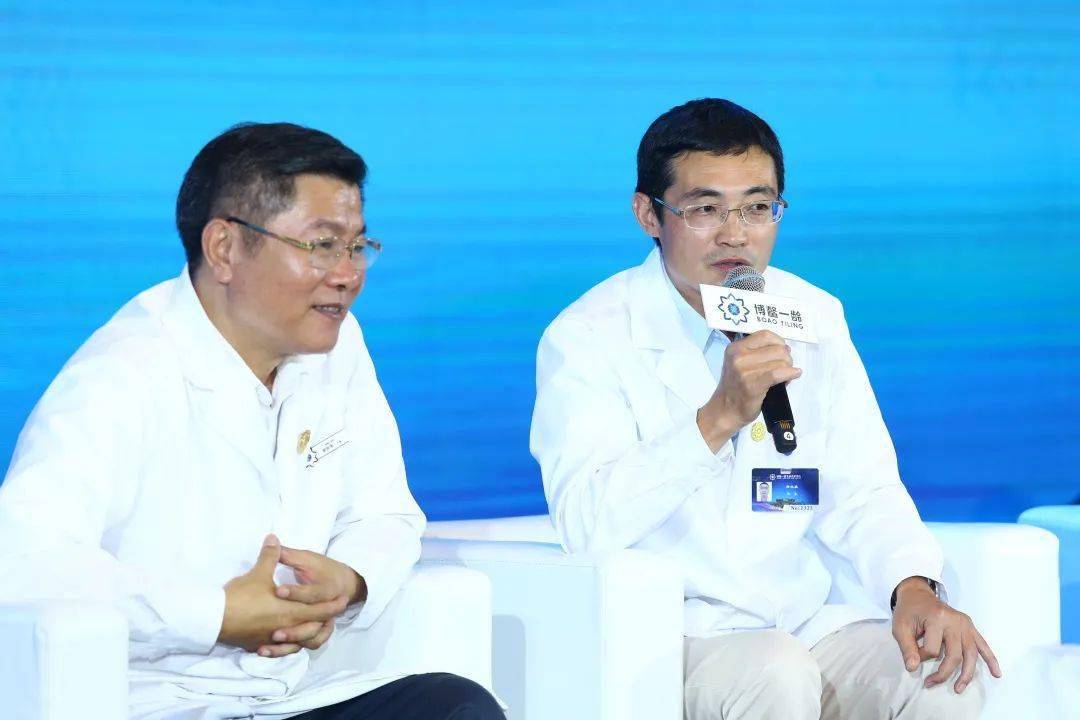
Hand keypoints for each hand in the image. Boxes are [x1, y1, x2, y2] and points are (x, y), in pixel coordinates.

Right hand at [218, 534, 349, 655]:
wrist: (214, 619)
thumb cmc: (241, 597)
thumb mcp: (258, 573)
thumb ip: (271, 556)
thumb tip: (274, 537)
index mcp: (290, 612)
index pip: (319, 611)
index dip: (332, 606)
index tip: (343, 601)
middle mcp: (285, 629)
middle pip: (312, 628)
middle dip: (325, 620)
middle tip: (333, 614)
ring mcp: (271, 640)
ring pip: (298, 643)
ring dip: (307, 635)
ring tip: (312, 627)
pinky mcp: (257, 645)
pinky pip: (280, 650)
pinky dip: (287, 646)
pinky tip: (285, 640)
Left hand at [255, 545, 366, 657]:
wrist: (346, 586)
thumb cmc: (326, 571)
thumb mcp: (307, 560)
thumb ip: (286, 555)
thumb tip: (270, 539)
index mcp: (323, 591)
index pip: (310, 594)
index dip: (294, 593)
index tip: (277, 590)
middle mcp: (320, 612)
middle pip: (308, 625)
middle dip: (291, 628)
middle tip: (272, 630)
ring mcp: (315, 624)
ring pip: (306, 640)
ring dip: (288, 643)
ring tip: (270, 641)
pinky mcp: (308, 634)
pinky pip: (297, 647)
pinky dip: (281, 651)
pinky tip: (262, 650)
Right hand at [697, 330, 800, 451]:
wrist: (725, 410)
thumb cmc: (735, 387)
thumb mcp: (738, 363)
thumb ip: (755, 352)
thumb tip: (784, 348)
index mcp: (735, 348)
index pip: (765, 335)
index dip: (779, 341)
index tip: (782, 350)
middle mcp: (738, 357)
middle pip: (776, 348)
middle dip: (786, 357)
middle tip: (784, 366)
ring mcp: (744, 371)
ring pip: (780, 361)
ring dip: (788, 368)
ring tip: (784, 376)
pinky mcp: (753, 385)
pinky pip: (778, 374)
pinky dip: (791, 373)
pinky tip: (795, 374)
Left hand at [891, 576, 1001, 692]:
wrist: (917, 594)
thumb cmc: (908, 611)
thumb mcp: (900, 627)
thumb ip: (906, 648)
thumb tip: (913, 668)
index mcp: (937, 619)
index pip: (932, 649)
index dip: (920, 657)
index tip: (913, 656)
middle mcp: (954, 621)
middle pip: (955, 655)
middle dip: (943, 673)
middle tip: (930, 683)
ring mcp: (965, 624)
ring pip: (971, 654)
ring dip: (967, 674)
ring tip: (959, 688)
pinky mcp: (970, 627)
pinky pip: (983, 645)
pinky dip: (991, 660)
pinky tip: (996, 673)